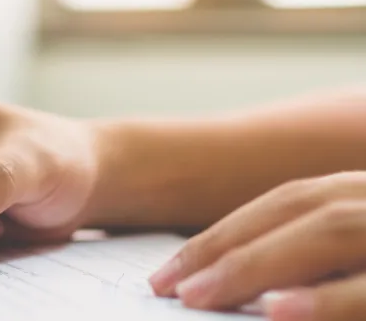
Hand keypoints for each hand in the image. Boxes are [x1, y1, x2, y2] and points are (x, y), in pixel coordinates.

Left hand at [148, 171, 365, 320]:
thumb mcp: (352, 259)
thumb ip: (304, 260)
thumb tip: (240, 290)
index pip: (289, 204)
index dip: (223, 235)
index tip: (169, 272)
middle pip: (298, 208)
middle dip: (224, 246)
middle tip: (166, 286)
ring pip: (331, 230)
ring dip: (256, 264)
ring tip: (196, 296)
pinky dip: (325, 300)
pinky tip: (276, 312)